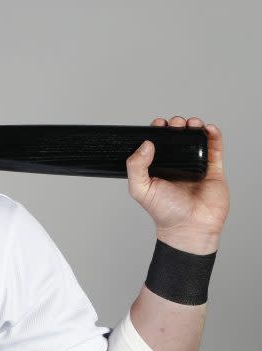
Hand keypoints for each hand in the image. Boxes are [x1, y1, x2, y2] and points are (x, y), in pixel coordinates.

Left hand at [125, 116, 229, 253]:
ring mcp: (196, 166)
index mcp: (158, 167)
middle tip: (175, 124)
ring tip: (191, 123)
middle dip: (177, 126)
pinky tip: (208, 128)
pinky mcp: (213, 170)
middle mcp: (177, 164)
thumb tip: (146, 144)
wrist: (189, 227)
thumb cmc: (164, 212)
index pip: (158, 143)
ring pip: (196, 140)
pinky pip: (215, 149)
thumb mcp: (140, 189)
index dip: (158, 131)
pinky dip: (214, 135)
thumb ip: (136, 166)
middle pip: (178, 138)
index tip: (159, 123)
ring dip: (194, 127)